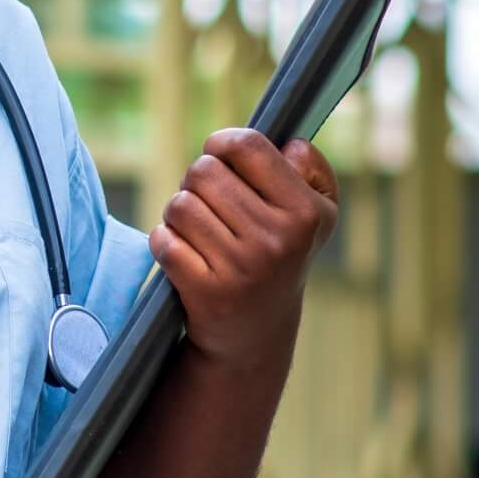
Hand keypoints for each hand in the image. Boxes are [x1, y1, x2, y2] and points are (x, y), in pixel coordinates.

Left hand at [149, 129, 338, 370]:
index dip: (223, 144)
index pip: (246, 145)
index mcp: (305, 212)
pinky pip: (163, 240)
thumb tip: (291, 144)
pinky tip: (185, 255)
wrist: (257, 333)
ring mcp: (241, 268)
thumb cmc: (281, 255)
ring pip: (179, 204)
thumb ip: (310, 168)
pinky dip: (165, 241)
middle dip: (198, 182)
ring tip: (200, 231)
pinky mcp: (206, 292)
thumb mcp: (315, 214)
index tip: (221, 158)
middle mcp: (277, 240)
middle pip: (203, 171)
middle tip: (212, 206)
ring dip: (180, 214)